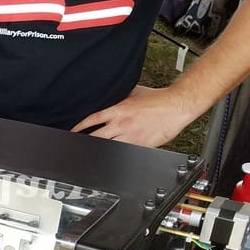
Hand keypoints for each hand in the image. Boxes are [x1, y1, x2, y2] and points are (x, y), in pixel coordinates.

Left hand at [71, 86, 198, 147]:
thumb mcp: (134, 93)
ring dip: (99, 149)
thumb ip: (120, 97)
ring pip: (108, 146)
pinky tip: (111, 157)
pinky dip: (117, 154)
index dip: (79, 126)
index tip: (72, 132)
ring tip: (90, 154)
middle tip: (76, 145)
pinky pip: (124, 152)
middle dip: (85, 141)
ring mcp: (130, 136)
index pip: (92, 119)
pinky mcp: (140, 145)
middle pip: (96, 136)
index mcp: (118, 110)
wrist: (177, 106)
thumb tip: (109, 97)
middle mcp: (122, 124)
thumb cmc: (159, 99)